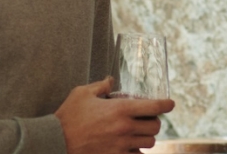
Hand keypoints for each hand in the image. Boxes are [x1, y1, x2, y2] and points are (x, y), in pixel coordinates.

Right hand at [56, 77, 174, 153]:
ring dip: (147, 138)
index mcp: (120, 109)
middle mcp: (125, 128)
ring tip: (140, 134)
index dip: (166, 104)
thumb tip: (111, 80)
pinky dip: (138, 152)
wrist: (56, 141)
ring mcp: (121, 145)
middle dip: (154, 122)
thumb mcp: (82, 93)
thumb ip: (101, 85)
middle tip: (148, 119)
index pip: (154, 106)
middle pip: (155, 127)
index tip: (170, 104)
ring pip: (149, 143)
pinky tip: (132, 147)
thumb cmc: (68, 116)